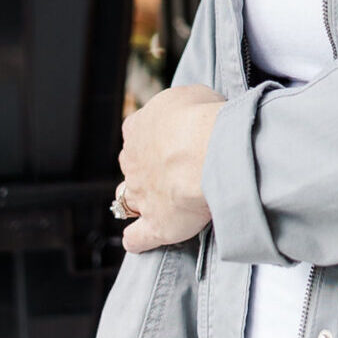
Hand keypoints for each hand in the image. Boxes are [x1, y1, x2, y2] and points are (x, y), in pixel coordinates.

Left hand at [118, 84, 225, 252]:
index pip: (135, 132)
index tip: (168, 142)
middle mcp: (133, 161)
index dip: (150, 139)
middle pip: (132, 167)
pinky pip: (136, 238)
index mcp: (139, 128)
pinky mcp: (155, 224)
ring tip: (158, 205)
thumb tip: (197, 111)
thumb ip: (187, 106)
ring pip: (128, 200)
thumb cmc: (204, 119)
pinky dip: (136, 240)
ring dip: (139, 202)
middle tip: (173, 172)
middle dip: (146, 171)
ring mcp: (140, 194)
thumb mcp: (196, 95)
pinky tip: (138, 241)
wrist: (208, 150)